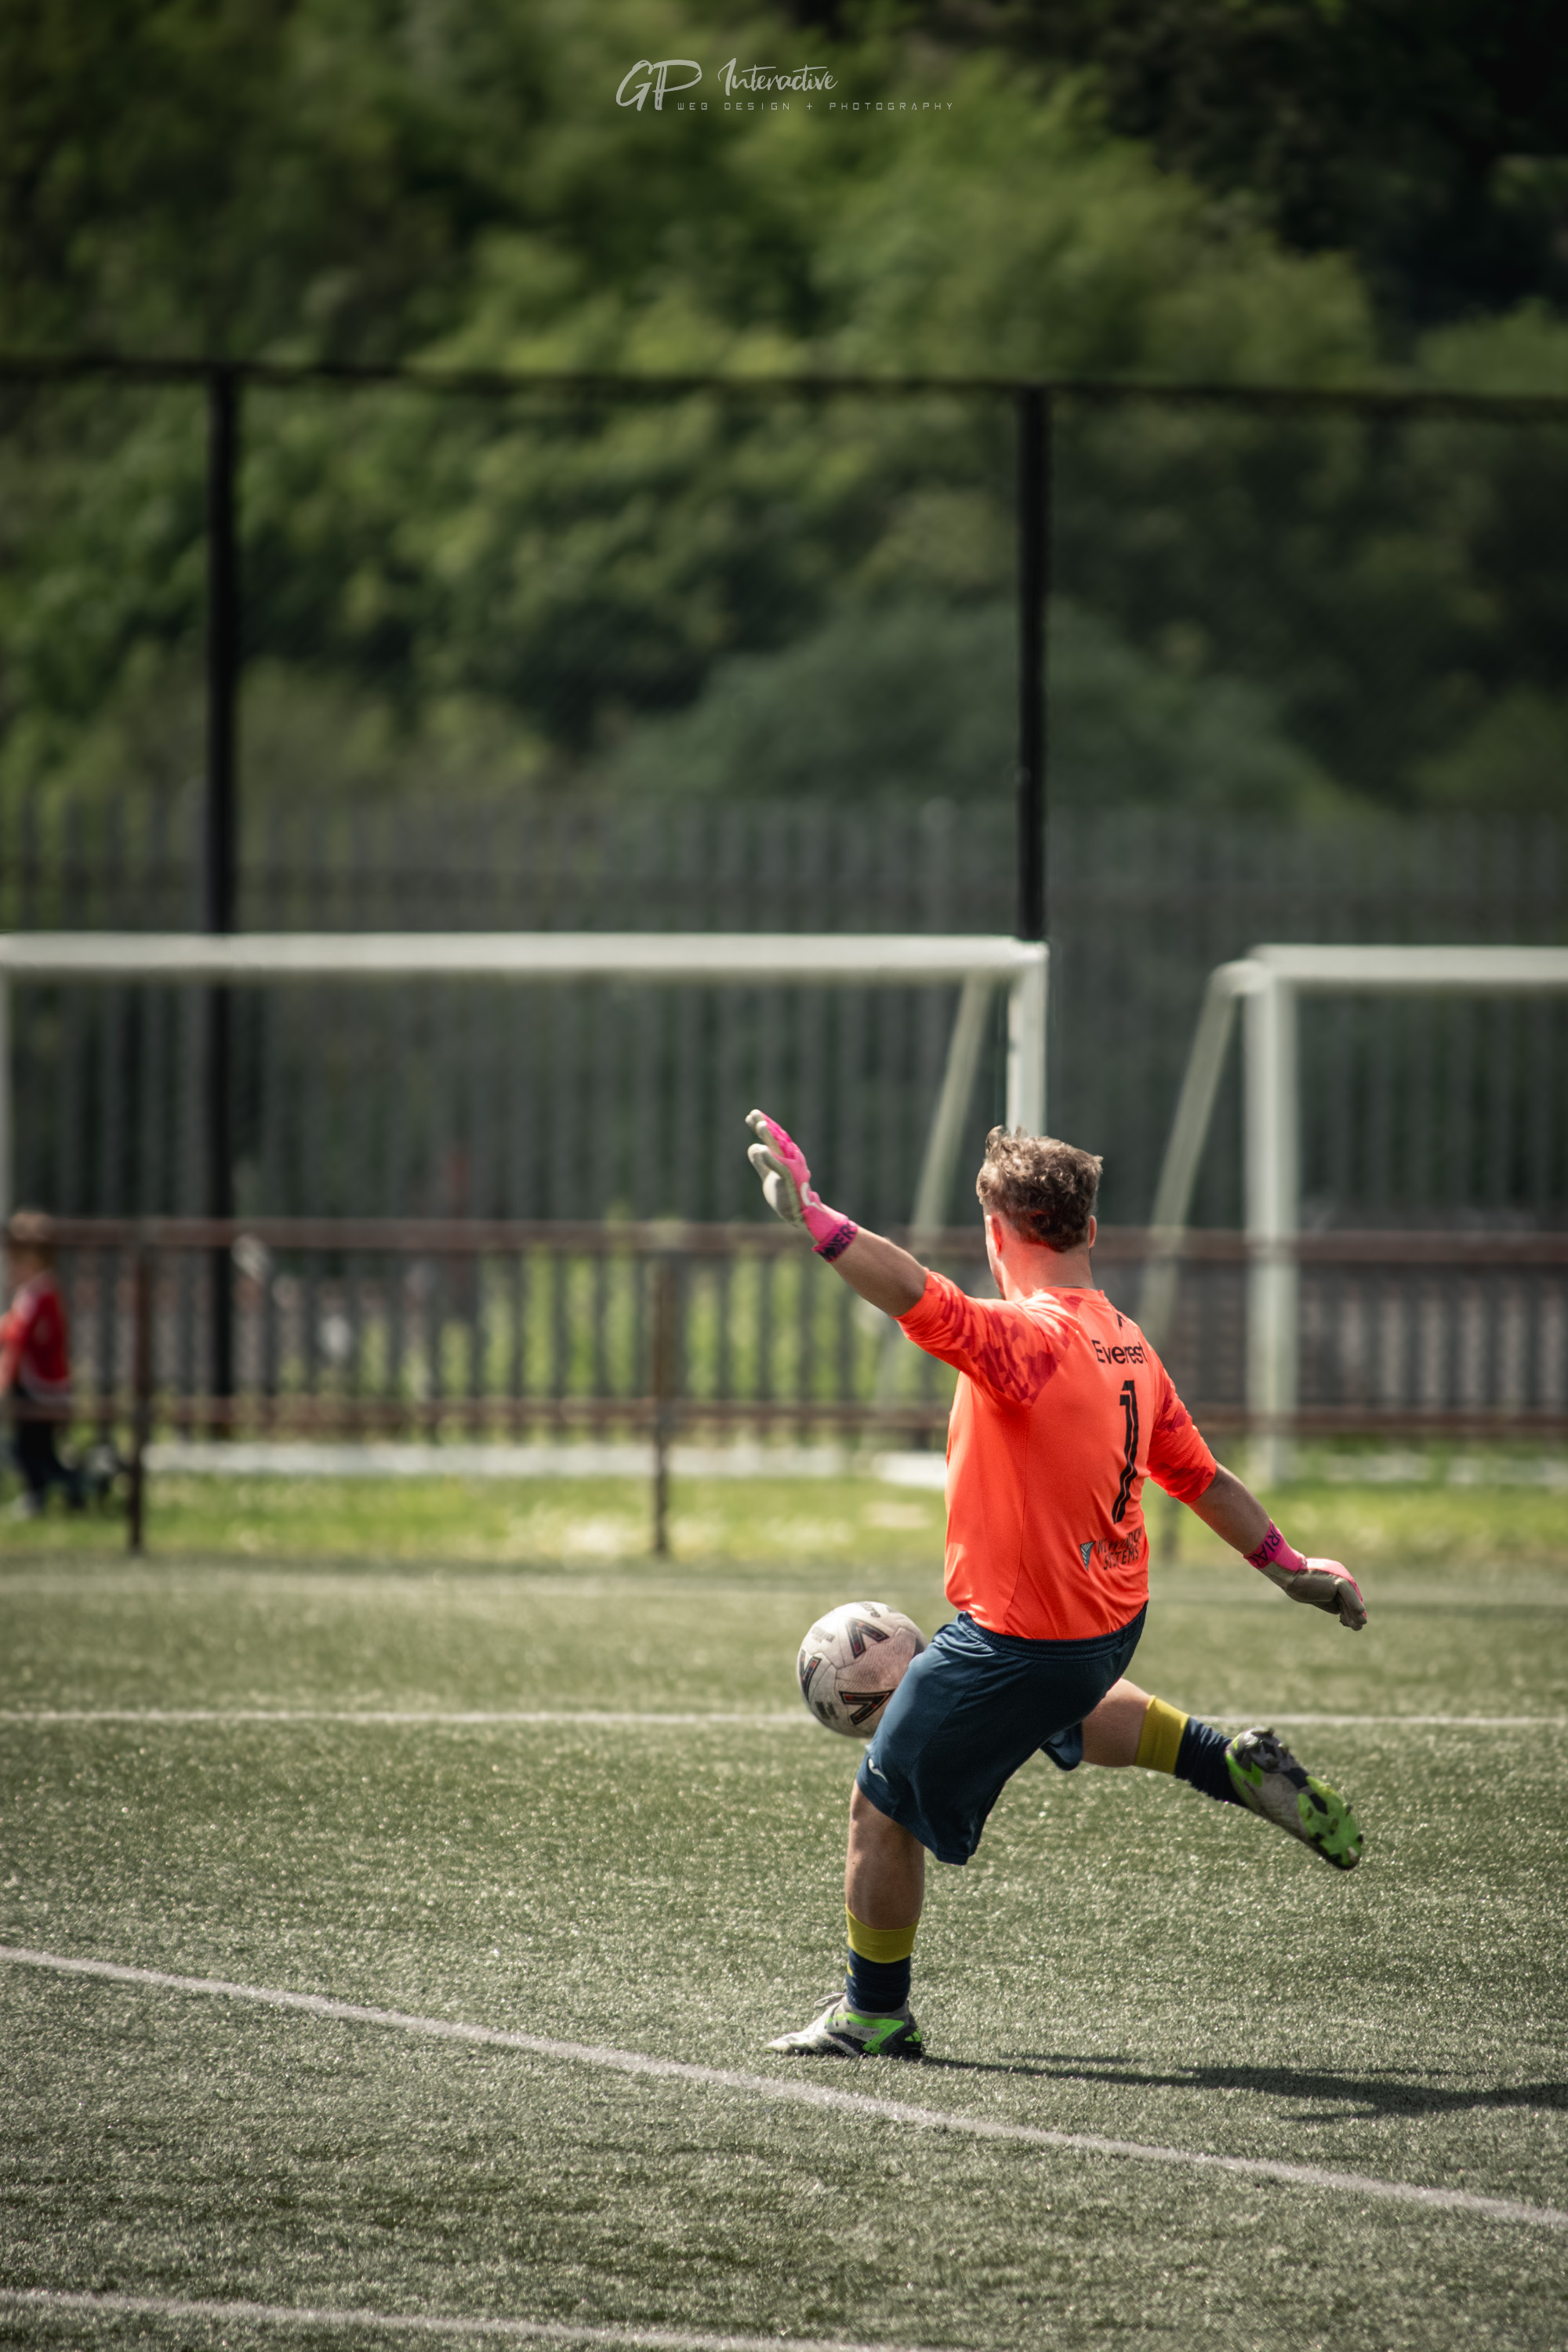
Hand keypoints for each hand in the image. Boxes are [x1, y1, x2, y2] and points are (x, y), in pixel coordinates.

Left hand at [745, 1110, 857, 1258]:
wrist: (800, 1214)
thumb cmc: (787, 1194)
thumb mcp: (770, 1176)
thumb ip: (762, 1163)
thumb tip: (753, 1147)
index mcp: (785, 1158)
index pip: (773, 1138)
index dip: (763, 1125)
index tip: (751, 1115)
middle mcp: (790, 1159)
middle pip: (776, 1138)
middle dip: (765, 1124)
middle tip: (753, 1113)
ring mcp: (792, 1168)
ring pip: (779, 1149)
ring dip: (769, 1136)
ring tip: (759, 1124)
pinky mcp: (790, 1179)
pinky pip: (779, 1166)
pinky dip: (770, 1158)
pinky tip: (761, 1149)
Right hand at [1256, 1553, 1367, 1631]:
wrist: (1289, 1576)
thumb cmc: (1298, 1585)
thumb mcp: (1317, 1596)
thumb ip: (1329, 1601)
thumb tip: (1341, 1611)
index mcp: (1333, 1577)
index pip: (1345, 1596)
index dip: (1347, 1610)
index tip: (1345, 1622)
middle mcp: (1340, 1575)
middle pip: (1350, 1598)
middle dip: (1352, 1614)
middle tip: (1356, 1628)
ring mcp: (1340, 1577)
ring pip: (1352, 1598)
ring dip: (1355, 1614)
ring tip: (1358, 1627)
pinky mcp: (1339, 1581)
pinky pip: (1349, 1596)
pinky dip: (1354, 1605)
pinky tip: (1360, 1614)